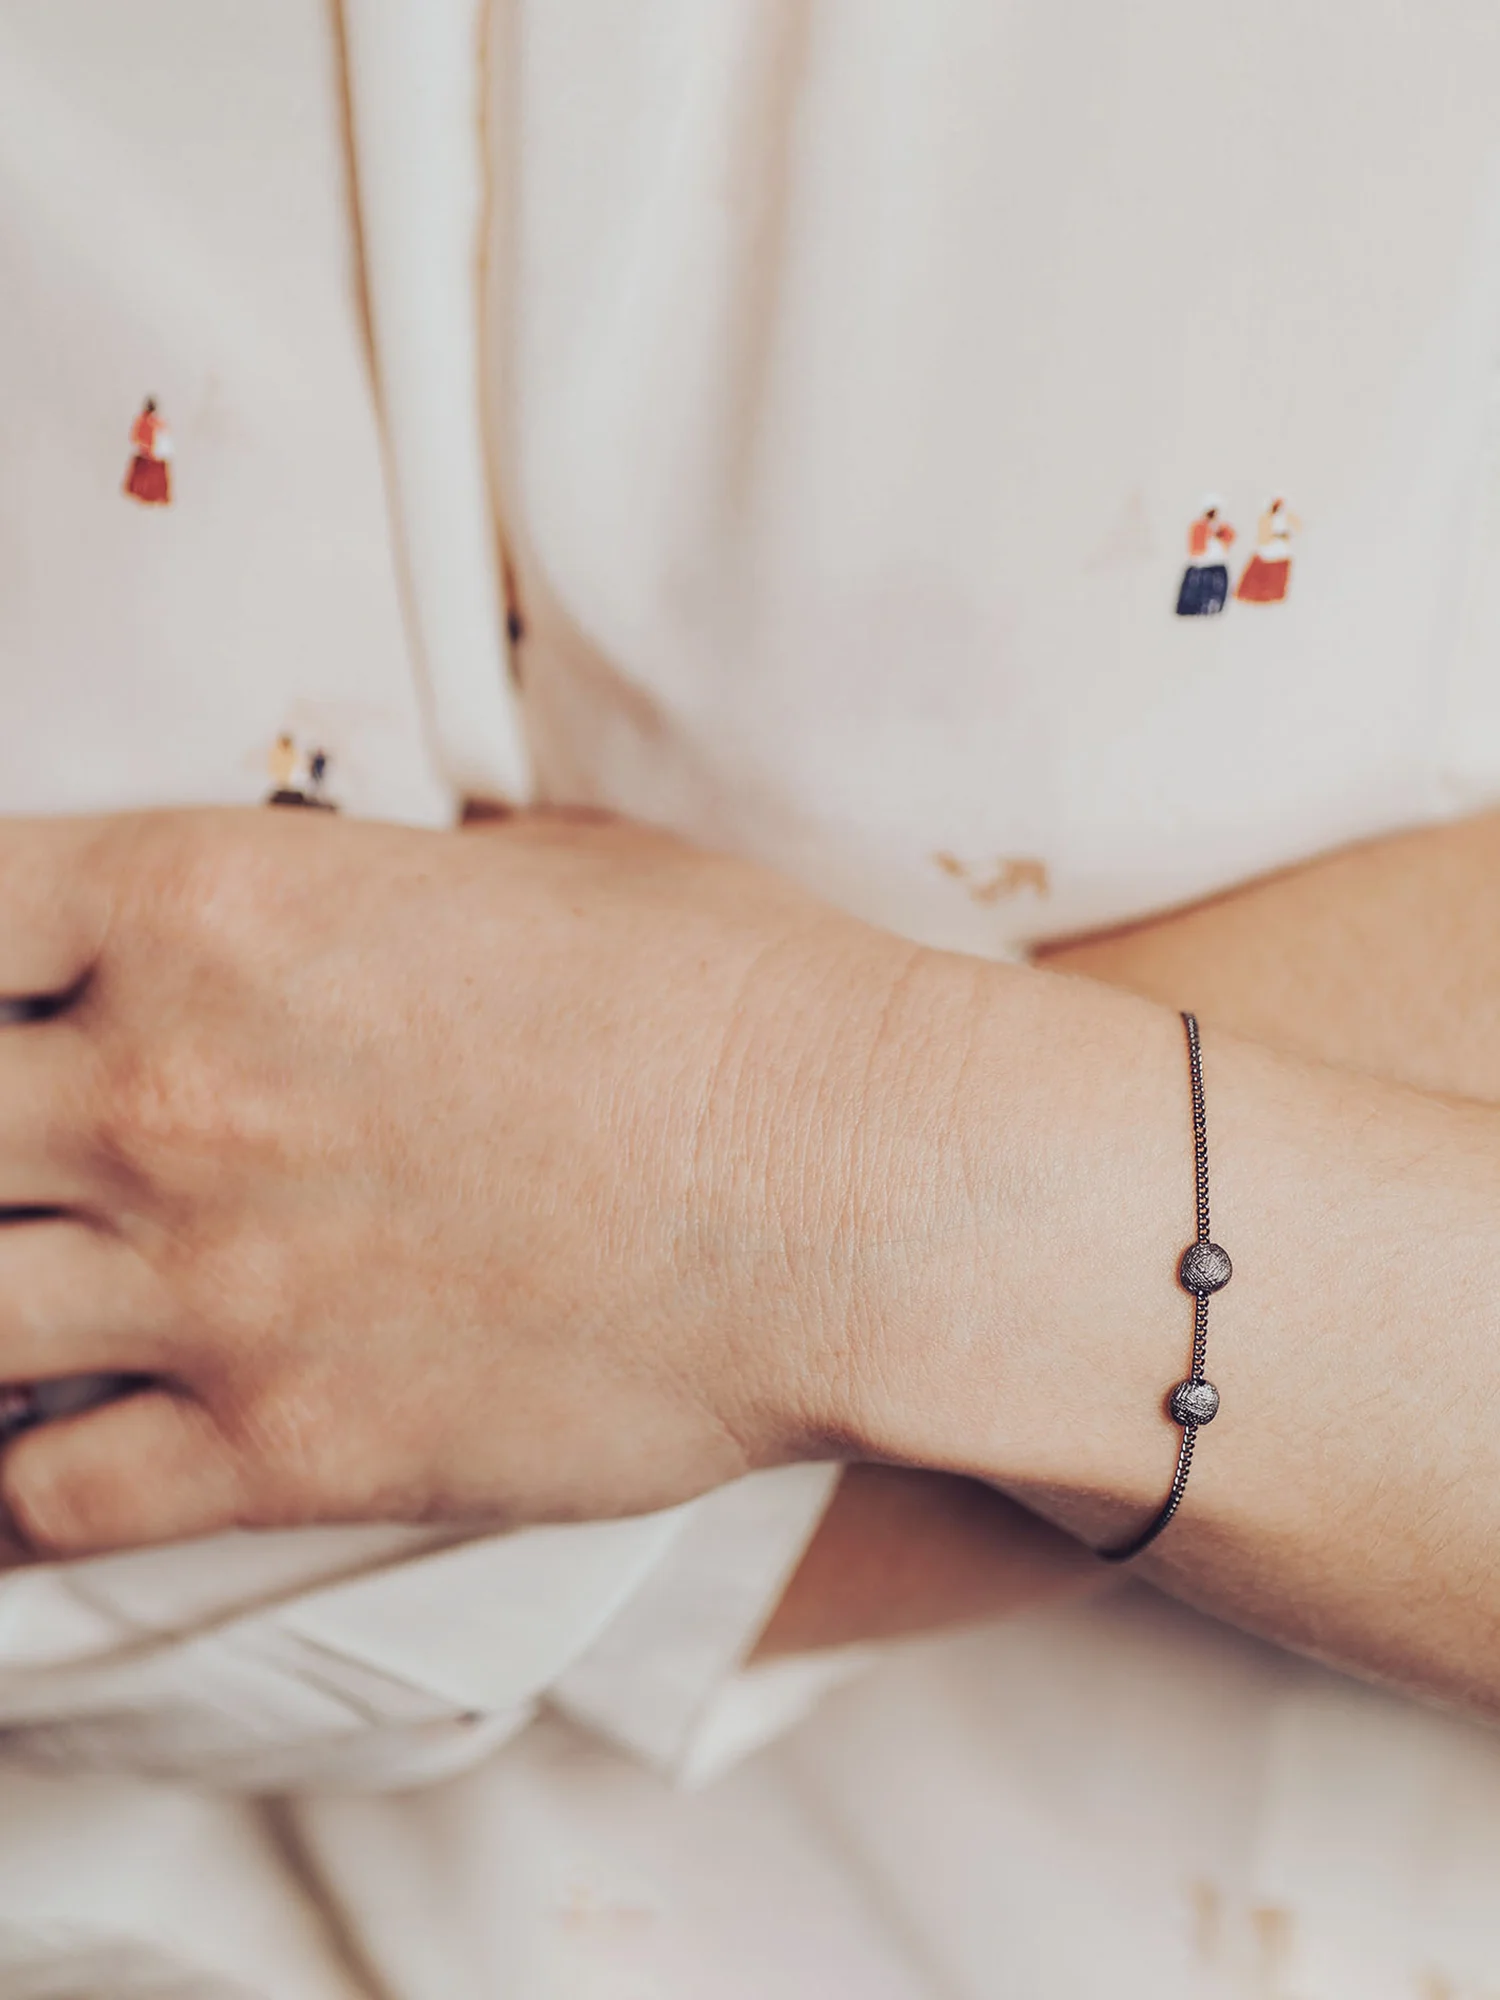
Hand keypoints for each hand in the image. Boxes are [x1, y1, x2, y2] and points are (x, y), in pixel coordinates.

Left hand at [0, 807, 916, 1556]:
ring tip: (31, 1294)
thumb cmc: (732, 993)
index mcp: (214, 905)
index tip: (3, 1004)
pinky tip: (45, 1451)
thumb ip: (362, 891)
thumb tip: (321, 911)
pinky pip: (47, 1500)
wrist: (861, 1186)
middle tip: (29, 1160)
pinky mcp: (287, 1445)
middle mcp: (168, 1091)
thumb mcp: (527, 866)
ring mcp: (211, 1281)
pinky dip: (17, 1484)